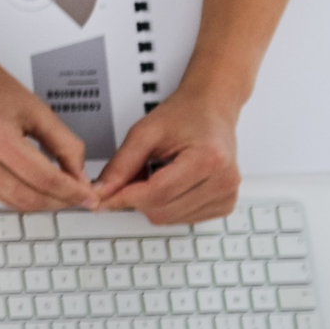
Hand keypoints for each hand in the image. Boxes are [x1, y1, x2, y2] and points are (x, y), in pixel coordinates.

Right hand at [0, 41, 98, 211]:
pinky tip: (36, 186)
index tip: (89, 196)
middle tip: (80, 197)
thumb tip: (79, 174)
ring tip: (62, 193)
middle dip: (60, 202)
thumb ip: (63, 143)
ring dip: (41, 202)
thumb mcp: (35, 109)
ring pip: (13, 203)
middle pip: (29, 198)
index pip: (45, 179)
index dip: (73, 191)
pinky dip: (21, 195)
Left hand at [98, 83, 242, 224]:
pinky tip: (170, 184)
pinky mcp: (224, 205)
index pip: (157, 194)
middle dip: (137, 198)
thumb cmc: (185, 115)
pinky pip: (182, 219)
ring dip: (151, 203)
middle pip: (162, 211)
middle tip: (134, 174)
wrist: (212, 109)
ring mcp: (227, 195)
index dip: (123, 197)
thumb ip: (120, 165)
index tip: (102, 198)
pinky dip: (167, 206)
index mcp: (209, 159)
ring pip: (169, 219)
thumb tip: (102, 192)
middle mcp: (223, 180)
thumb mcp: (145, 133)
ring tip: (155, 174)